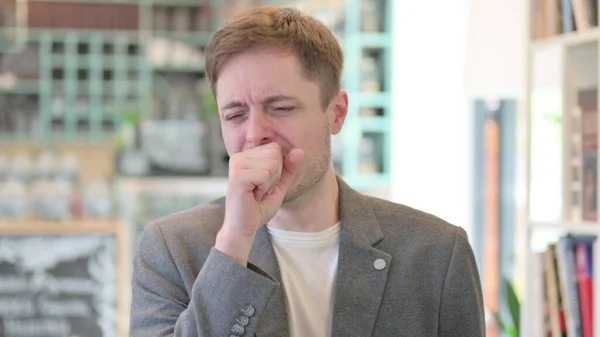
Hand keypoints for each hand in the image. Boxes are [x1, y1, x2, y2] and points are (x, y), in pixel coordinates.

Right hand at [215, 143, 303, 265]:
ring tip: (256, 193)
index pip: (275, 148)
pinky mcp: (237, 176)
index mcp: (246, 156)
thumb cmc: (259, 207)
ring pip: (272, 164)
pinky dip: (264, 189)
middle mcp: (239, 157)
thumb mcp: (279, 185)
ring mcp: (236, 165)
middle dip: (275, 175)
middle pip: (275, 153)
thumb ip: (289, 168)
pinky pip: (265, 175)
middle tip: (260, 190)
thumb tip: (300, 151)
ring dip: (269, 183)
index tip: (264, 184)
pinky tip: (253, 196)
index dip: (278, 169)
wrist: (243, 228)